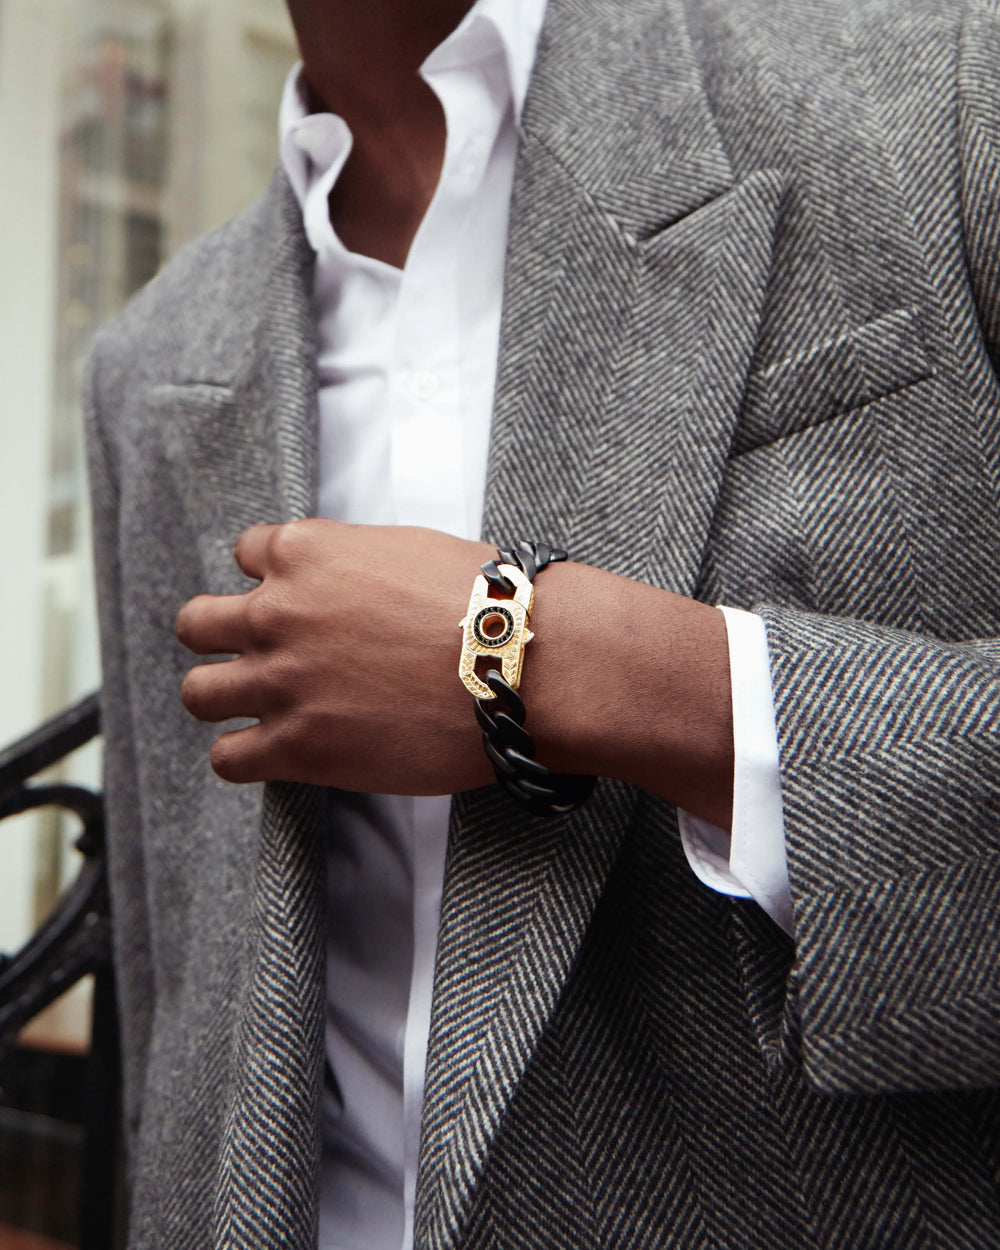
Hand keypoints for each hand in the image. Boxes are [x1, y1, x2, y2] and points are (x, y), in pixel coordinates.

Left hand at [176, 520, 498, 792]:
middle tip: (259, 654)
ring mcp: (281, 682)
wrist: (521, 664)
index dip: (270, 579)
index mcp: (305, 553)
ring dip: (223, 698)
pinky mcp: (297, 747)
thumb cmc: (486, 603)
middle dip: (222, 637)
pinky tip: (273, 753)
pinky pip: (228, 758)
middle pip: (198, 624)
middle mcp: (278, 613)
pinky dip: (244, 757)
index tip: (292, 600)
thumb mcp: (410, 550)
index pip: (247, 552)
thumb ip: (356, 563)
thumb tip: (354, 584)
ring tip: (258, 708)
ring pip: (199, 692)